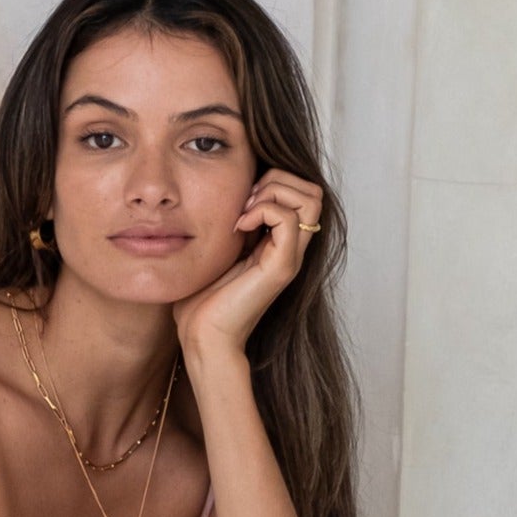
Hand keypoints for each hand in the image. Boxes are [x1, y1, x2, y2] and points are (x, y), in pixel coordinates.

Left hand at [173, 169, 322, 357]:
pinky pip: (287, 218)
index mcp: (279, 243)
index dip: (275, 181)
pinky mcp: (281, 267)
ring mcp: (289, 258)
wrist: (203, 337)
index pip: (302, 191)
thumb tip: (229, 191)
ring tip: (244, 213)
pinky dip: (262, 210)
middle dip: (277, 180)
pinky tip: (238, 228)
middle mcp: (291, 249)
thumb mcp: (220, 248)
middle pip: (313, 189)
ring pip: (310, 197)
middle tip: (245, 202)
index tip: (242, 199)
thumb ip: (234, 221)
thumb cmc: (203, 300)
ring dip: (273, 192)